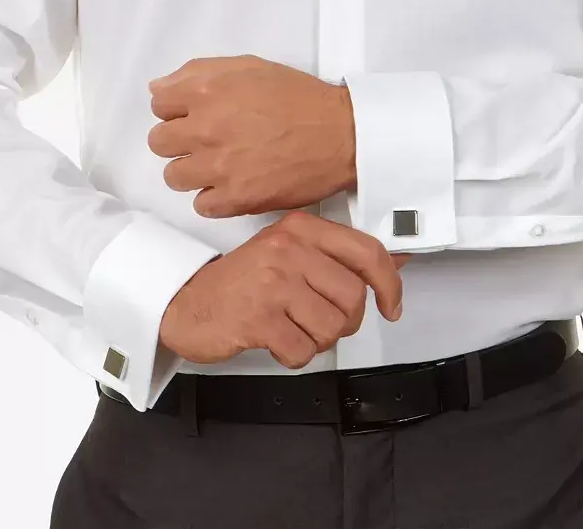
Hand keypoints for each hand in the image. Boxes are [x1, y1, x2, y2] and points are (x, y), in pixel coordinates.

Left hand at [148, 55, 355, 217]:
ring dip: (192, 171)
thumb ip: (198, 72)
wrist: (341, 135)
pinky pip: (200, 205)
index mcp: (208, 91)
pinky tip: (231, 185)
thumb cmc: (300, 99)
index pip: (158, 103)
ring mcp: (219, 166)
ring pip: (174, 176)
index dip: (176, 108)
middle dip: (179, 140)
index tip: (193, 114)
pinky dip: (213, 197)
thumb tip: (158, 87)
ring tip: (219, 165)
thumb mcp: (250, 67)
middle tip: (207, 140)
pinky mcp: (237, 198)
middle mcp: (207, 128)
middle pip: (159, 142)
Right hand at [159, 211, 409, 367]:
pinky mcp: (258, 317)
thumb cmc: (242, 281)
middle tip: (320, 321)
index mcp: (301, 228)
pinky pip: (303, 350)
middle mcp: (288, 249)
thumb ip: (338, 257)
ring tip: (294, 328)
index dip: (389, 283)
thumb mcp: (290, 253)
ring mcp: (272, 282)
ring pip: (332, 327)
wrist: (186, 302)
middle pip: (353, 297)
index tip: (392, 304)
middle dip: (344, 321)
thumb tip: (396, 263)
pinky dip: (295, 355)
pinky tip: (277, 341)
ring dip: (318, 340)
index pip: (366, 252)